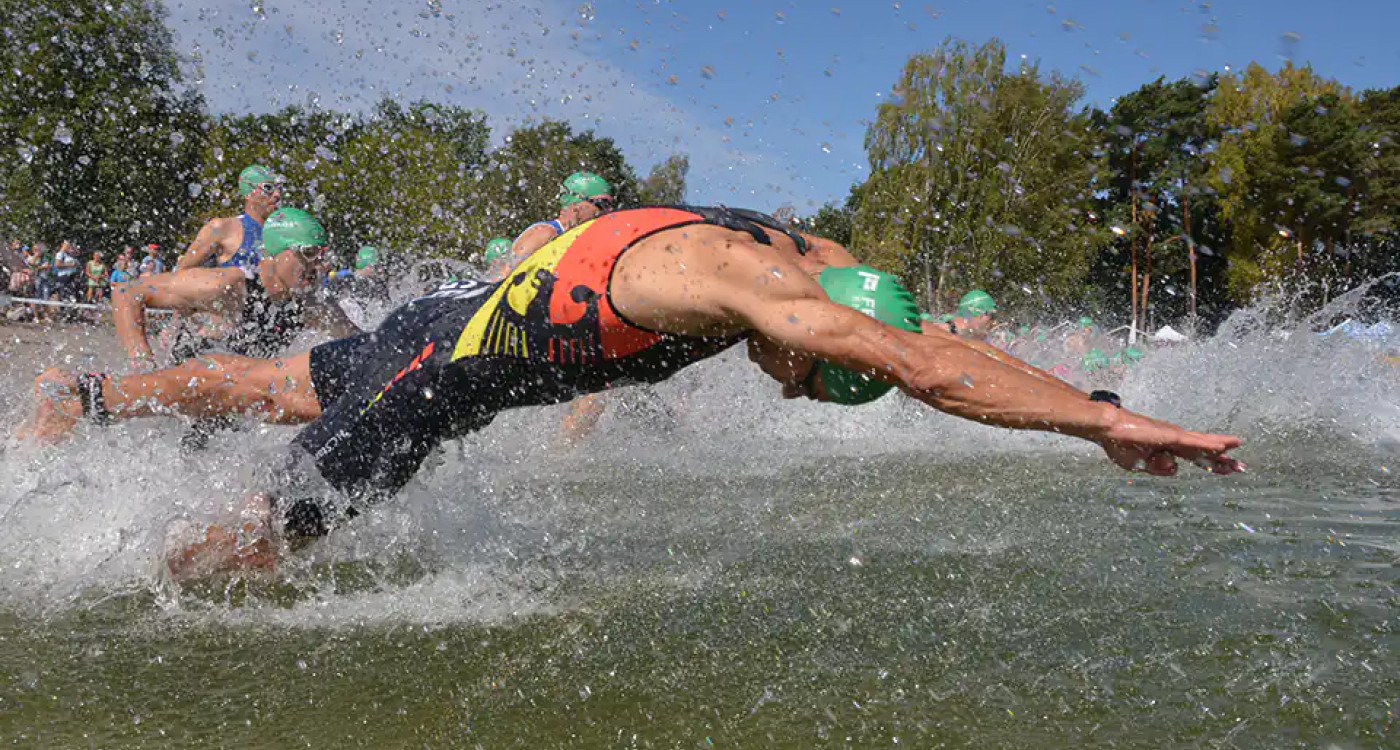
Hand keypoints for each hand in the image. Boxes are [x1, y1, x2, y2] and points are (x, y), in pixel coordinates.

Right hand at [1098, 409, 1244, 475]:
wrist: (1109, 429)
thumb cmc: (1120, 444)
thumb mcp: (1139, 465)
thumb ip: (1158, 468)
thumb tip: (1177, 469)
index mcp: (1168, 448)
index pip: (1195, 457)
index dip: (1212, 463)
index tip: (1228, 469)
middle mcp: (1175, 440)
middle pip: (1204, 450)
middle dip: (1223, 459)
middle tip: (1241, 467)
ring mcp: (1174, 436)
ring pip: (1203, 444)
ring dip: (1221, 449)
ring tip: (1238, 449)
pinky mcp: (1170, 435)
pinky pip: (1194, 442)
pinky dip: (1210, 445)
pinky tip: (1223, 447)